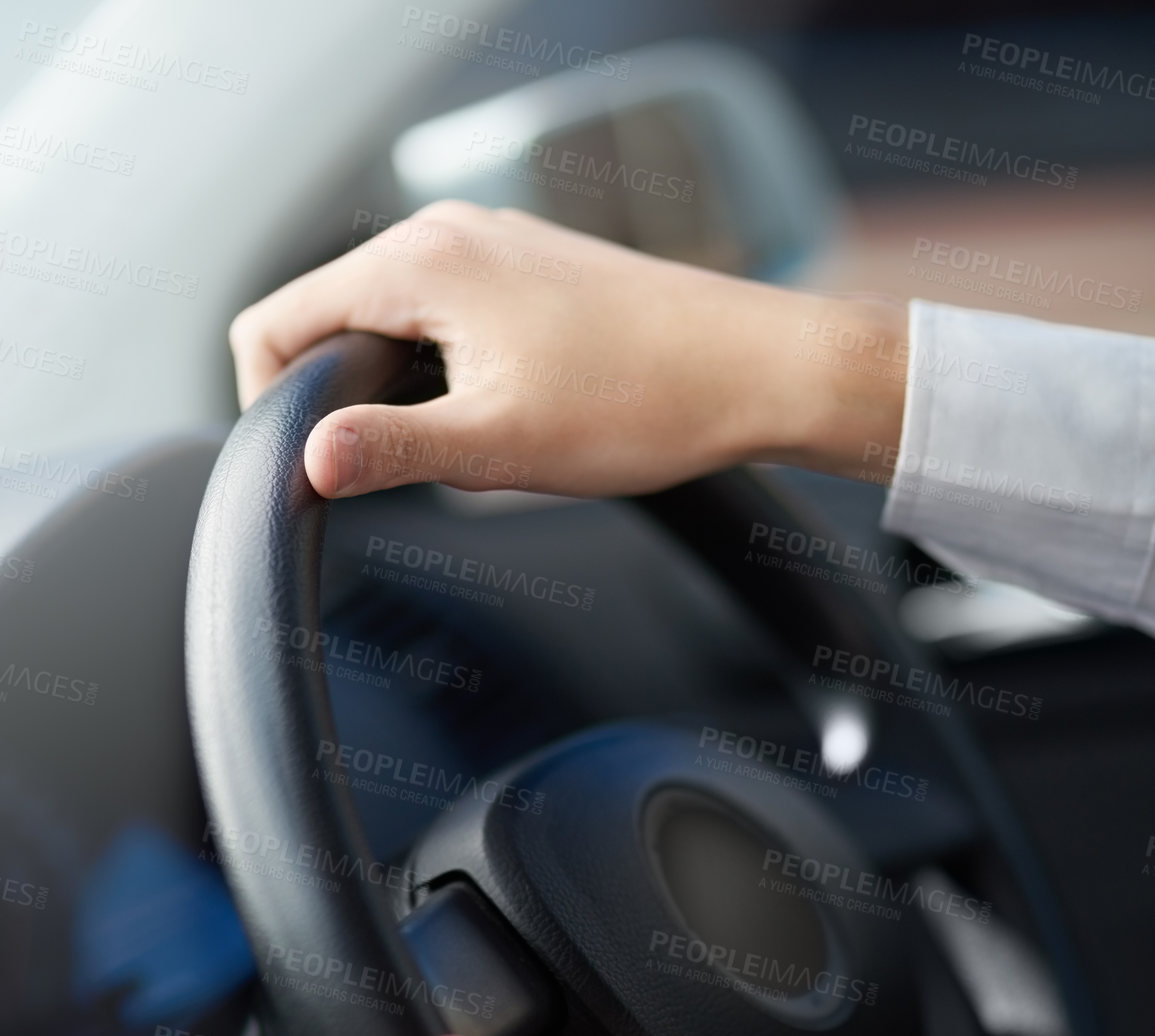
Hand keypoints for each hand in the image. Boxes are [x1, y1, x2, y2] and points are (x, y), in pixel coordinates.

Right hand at [228, 200, 906, 497]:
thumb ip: (390, 450)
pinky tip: (494, 410)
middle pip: (324, 315)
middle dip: (333, 396)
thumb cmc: (643, 401)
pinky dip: (436, 365)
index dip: (266, 403)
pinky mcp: (523, 268)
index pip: (274, 321)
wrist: (752, 370)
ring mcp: (489, 243)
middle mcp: (446, 232)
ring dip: (388, 385)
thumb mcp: (498, 446)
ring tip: (455, 442)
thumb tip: (309, 461)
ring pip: (384, 316)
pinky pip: (438, 311)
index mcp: (421, 263)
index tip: (309, 465)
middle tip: (388, 468)